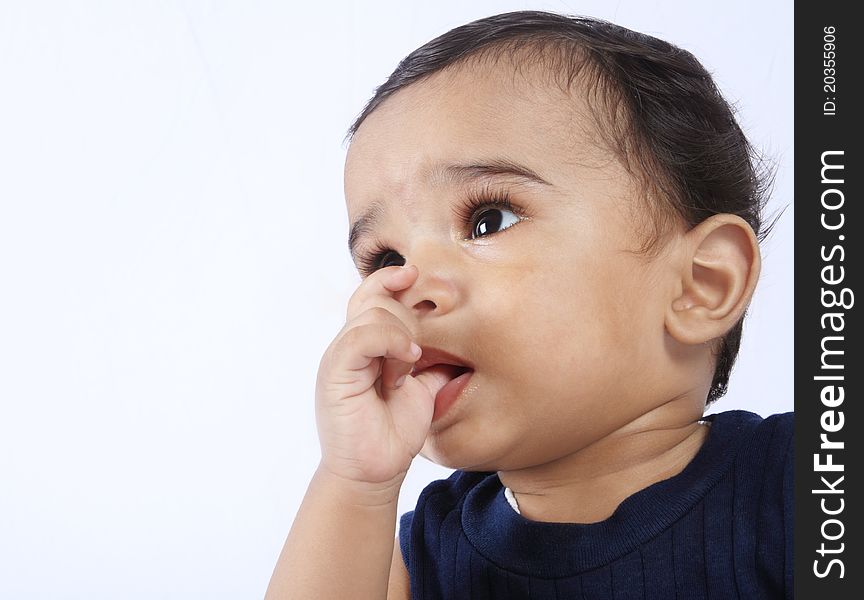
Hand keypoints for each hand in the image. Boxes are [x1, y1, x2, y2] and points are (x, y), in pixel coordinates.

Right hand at [315, 265, 433, 487]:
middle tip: (419, 352)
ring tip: (412, 362)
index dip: (394, 279)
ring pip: (371, 313)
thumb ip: (433, 360)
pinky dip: (388, 339)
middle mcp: (349, 345)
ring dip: (401, 331)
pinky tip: (408, 358)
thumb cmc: (395, 433)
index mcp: (366, 344)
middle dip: (408, 314)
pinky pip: (359, 337)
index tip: (419, 274)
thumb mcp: (423, 387)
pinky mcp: (334, 373)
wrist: (373, 472)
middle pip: (376, 298)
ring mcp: (340, 357)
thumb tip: (461, 337)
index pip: (373, 294)